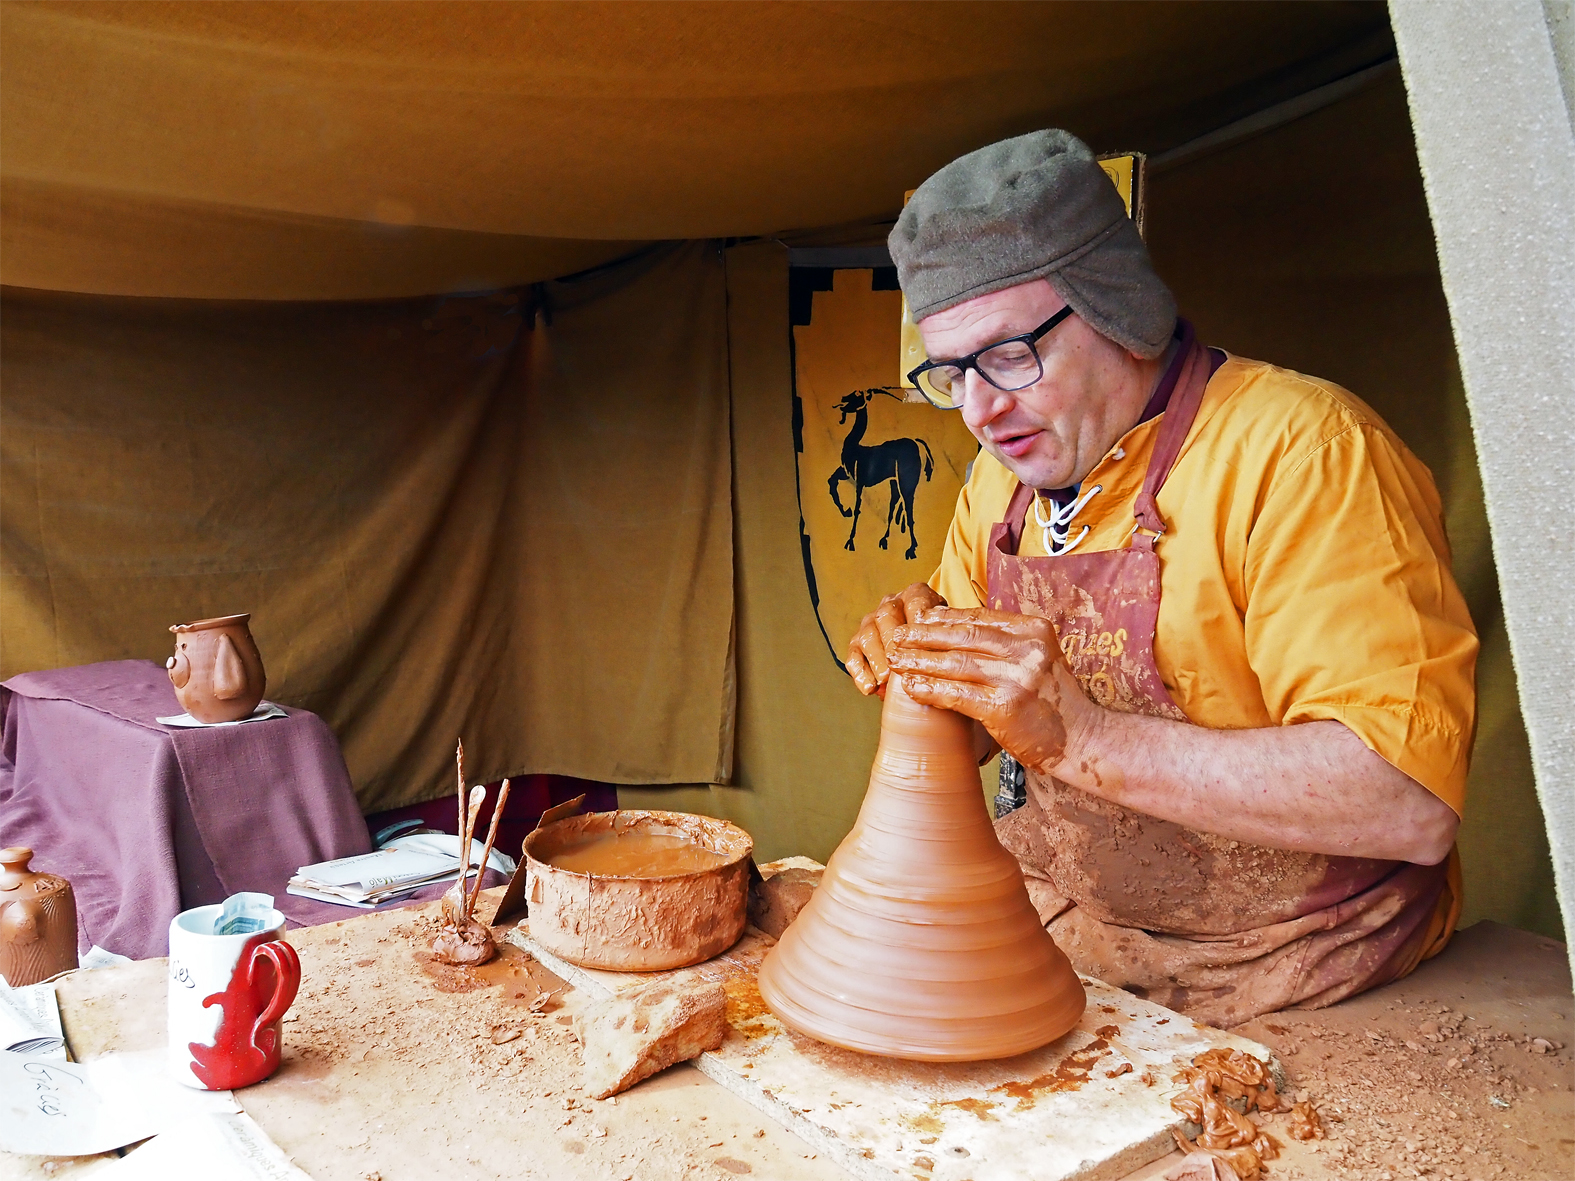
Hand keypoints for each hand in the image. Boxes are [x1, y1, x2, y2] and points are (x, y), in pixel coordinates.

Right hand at [845, 582, 946, 694]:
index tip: (923, 641)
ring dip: (876, 659)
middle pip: (886, 617)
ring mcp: (871, 623)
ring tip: (884, 680)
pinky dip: (860, 673)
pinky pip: (853, 656)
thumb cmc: (943, 643)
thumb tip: (945, 643)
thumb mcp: (950, 633)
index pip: (915, 601)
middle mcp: (891, 604)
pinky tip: (869, 689)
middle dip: (892, 643)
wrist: (929, 655)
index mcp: (915, 595)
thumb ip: (948, 634)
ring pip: (867, 636)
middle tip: (899, 664)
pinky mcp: (857, 644)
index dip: (917, 620)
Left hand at [886, 607, 1097, 776]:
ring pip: (956, 663)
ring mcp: (1017, 677)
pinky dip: (931, 690)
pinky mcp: (1005, 707)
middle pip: (964, 636)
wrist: (1084, 739)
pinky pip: (958, 694)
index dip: (944, 618)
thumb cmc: (1053, 700)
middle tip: (897, 636)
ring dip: (920, 661)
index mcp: (1034, 629)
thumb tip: (951, 622)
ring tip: (895, 661)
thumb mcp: (1036, 657)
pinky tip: (911, 687)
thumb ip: (1004, 641)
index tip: (918, 619)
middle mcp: (1027, 649)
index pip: (979, 618)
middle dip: (924, 636)